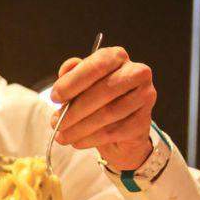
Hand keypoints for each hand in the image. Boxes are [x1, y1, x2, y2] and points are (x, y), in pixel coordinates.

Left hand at [50, 46, 156, 170]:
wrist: (119, 131)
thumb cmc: (97, 102)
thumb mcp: (81, 86)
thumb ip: (72, 76)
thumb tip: (65, 71)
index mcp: (117, 57)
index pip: (97, 65)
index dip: (73, 82)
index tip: (55, 97)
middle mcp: (136, 73)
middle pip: (104, 90)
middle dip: (74, 110)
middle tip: (55, 123)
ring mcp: (145, 96)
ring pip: (108, 113)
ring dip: (79, 128)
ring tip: (62, 136)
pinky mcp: (143, 121)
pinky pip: (113, 131)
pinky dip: (91, 139)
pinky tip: (78, 142)